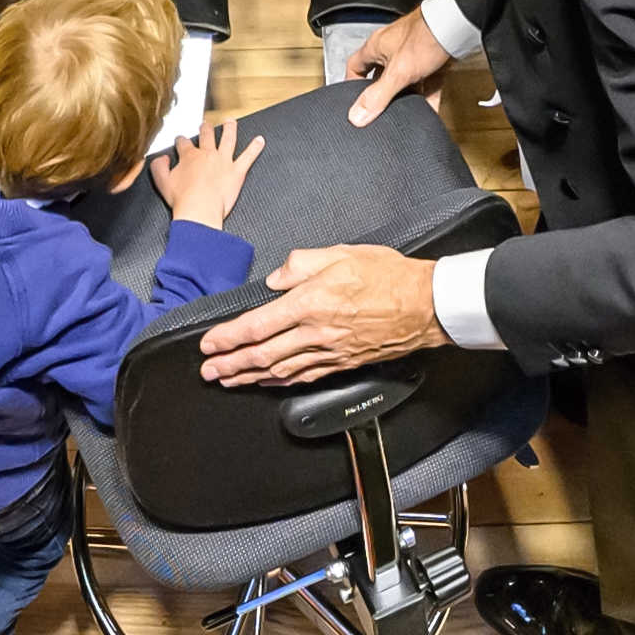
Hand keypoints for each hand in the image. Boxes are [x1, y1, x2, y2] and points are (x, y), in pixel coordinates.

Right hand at [157, 126, 264, 224]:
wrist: (199, 211)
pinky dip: (255, 148)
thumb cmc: (183, 200)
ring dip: (230, 128)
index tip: (181, 140)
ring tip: (231, 122)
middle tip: (205, 124)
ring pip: (228, 139)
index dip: (181, 140)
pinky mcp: (237, 171)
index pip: (184, 143)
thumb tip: (162, 158)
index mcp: (189, 157)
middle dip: (206, 128)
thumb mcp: (162, 182)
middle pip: (207, 135)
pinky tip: (260, 141)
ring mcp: (223, 161)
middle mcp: (207, 154)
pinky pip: (248, 156)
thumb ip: (159, 167)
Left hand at [195, 242, 441, 386]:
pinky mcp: (343, 363)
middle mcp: (317, 332)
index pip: (258, 325)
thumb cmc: (388, 276)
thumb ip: (301, 263)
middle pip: (263, 355)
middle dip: (231, 365)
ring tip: (230, 381)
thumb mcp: (340, 253)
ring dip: (250, 377)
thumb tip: (276, 279)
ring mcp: (330, 352)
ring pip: (281, 371)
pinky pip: (305, 376)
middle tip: (208, 372)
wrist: (425, 305)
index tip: (210, 344)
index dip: (229, 338)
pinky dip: (281, 382)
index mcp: (311, 303)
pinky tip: (269, 382)